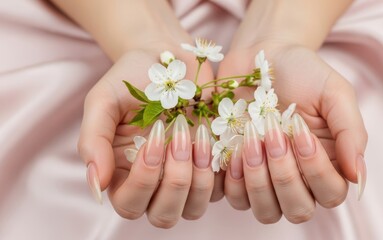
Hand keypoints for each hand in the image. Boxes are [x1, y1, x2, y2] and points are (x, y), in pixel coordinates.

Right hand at [78, 45, 218, 227]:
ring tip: (199, 136)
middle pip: (164, 215)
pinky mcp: (213, 166)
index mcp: (123, 173)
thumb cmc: (132, 78)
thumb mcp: (103, 101)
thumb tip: (97, 186)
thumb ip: (92, 141)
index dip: (143, 181)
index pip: (129, 204)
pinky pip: (222, 189)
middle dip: (174, 182)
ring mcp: (186, 177)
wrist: (168, 56)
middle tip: (178, 138)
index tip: (153, 139)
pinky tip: (217, 139)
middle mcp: (155, 182)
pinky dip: (223, 170)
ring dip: (199, 178)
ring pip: (194, 208)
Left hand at [218, 43, 366, 222]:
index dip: (316, 170)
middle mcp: (298, 177)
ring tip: (250, 141)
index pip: (330, 193)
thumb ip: (351, 132)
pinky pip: (234, 199)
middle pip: (298, 209)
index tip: (300, 131)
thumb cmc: (302, 72)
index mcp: (327, 162)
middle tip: (273, 135)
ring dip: (258, 181)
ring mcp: (265, 179)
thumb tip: (359, 176)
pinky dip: (233, 181)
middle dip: (285, 175)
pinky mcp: (236, 174)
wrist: (260, 55)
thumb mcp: (335, 93)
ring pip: (266, 211)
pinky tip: (233, 149)